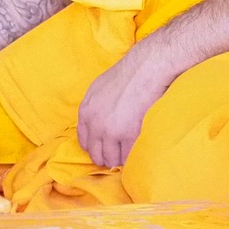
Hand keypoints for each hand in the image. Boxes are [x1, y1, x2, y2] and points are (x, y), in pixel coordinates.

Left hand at [74, 44, 173, 169]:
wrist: (145, 69)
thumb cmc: (126, 74)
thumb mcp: (99, 88)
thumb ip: (94, 108)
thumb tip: (98, 123)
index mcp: (85, 112)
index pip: (84, 142)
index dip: (95, 147)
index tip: (105, 148)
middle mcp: (94, 124)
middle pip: (96, 155)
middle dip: (107, 157)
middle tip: (119, 154)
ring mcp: (110, 132)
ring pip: (112, 159)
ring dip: (121, 159)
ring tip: (130, 153)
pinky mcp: (128, 136)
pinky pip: (128, 156)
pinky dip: (133, 157)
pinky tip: (138, 150)